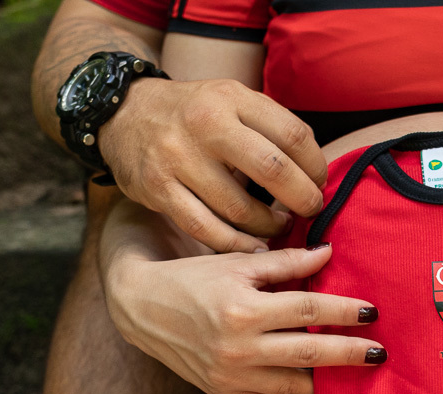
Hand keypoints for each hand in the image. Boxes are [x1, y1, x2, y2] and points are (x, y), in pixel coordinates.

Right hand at [100, 78, 326, 252]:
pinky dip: (236, 243)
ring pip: (241, 209)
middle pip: (273, 171)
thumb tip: (315, 172)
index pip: (293, 135)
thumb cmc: (194, 113)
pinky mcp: (158, 188)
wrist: (123, 112)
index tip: (319, 182)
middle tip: (310, 210)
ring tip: (280, 227)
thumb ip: (270, 126)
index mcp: (231, 98)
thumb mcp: (231, 100)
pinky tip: (254, 245)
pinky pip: (207, 229)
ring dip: (270, 226)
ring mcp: (178, 158)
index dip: (315, 166)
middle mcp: (205, 125)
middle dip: (302, 199)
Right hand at [105, 242, 384, 393]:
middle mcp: (237, 347)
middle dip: (349, 353)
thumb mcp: (238, 263)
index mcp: (242, 308)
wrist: (143, 309)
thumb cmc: (196, 279)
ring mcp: (231, 376)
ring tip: (356, 371)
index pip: (307, 310)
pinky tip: (319, 390)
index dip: (344, 311)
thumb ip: (287, 262)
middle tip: (380, 353)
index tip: (372, 311)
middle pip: (309, 354)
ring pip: (295, 387)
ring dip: (329, 382)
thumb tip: (330, 252)